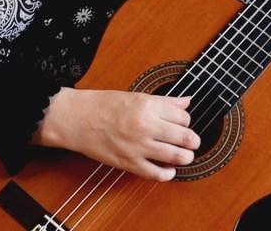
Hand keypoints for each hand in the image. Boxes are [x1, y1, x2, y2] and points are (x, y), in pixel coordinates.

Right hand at [32, 87, 200, 181]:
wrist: (77, 119)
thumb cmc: (103, 105)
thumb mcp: (136, 96)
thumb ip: (164, 101)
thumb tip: (187, 101)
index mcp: (148, 106)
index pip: (184, 117)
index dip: (186, 122)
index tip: (181, 124)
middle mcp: (146, 126)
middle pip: (186, 137)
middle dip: (193, 141)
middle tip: (192, 142)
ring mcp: (138, 146)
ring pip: (177, 157)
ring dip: (186, 157)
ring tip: (184, 156)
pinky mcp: (129, 163)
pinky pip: (157, 174)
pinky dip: (168, 174)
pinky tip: (168, 169)